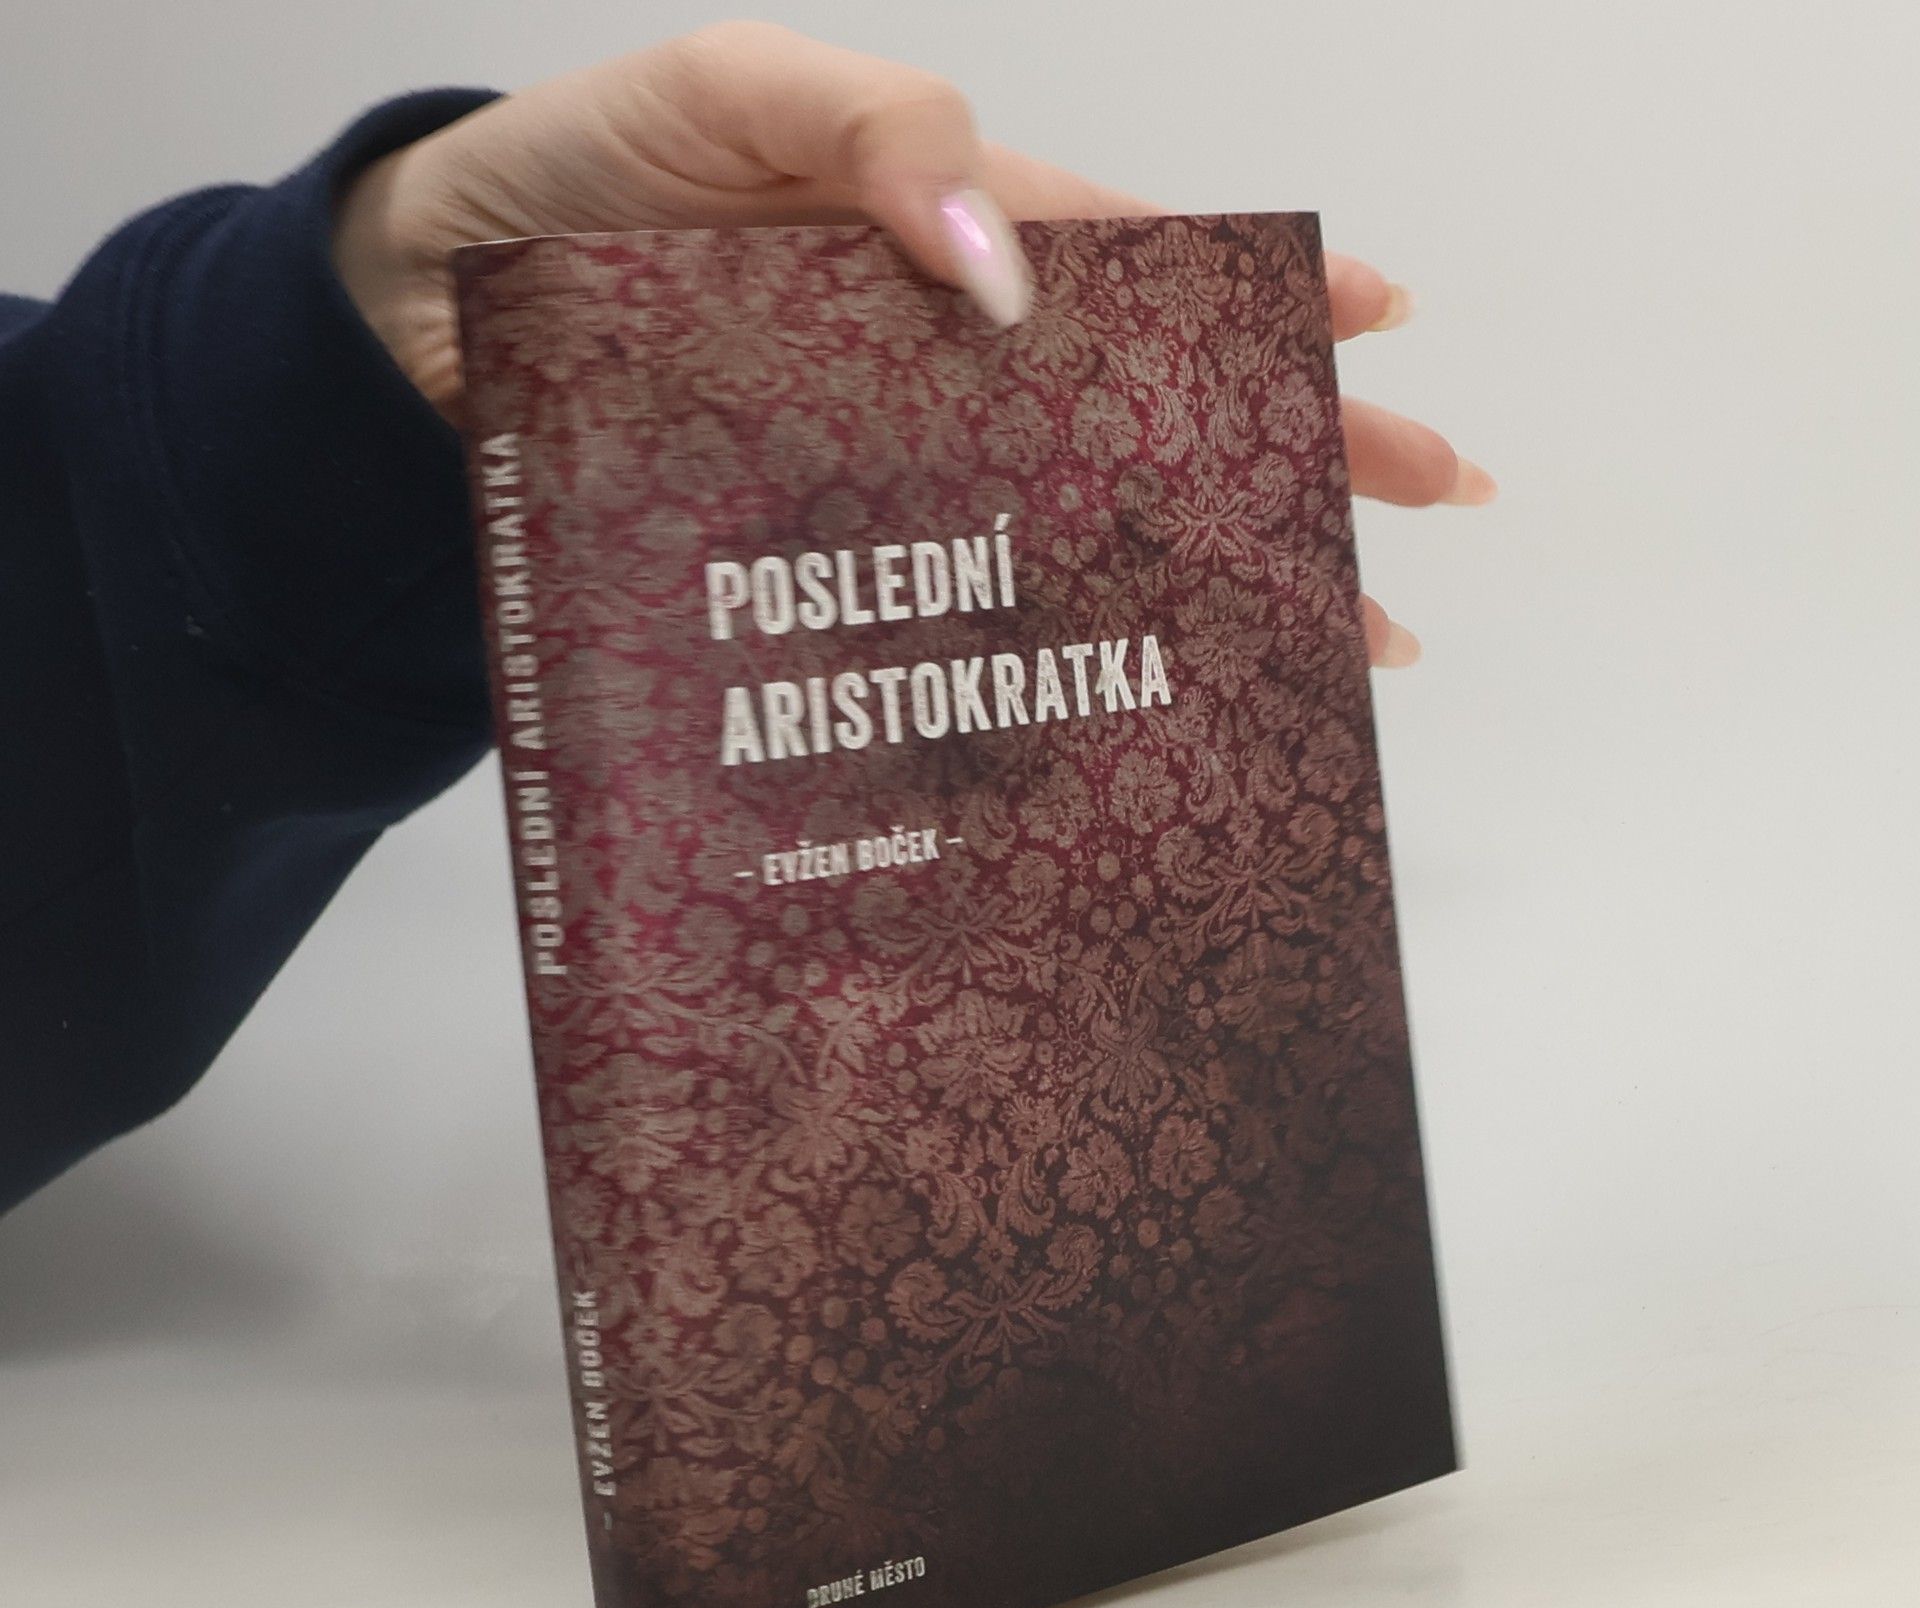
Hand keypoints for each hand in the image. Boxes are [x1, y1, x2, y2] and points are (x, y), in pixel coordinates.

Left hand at [334, 21, 1493, 666]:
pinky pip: (952, 614)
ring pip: (1076, 531)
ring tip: (1320, 645)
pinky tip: (1115, 715)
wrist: (425, 316)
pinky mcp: (821, 566)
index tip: (1388, 330)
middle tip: (1420, 519)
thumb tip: (1008, 277)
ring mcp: (890, 477)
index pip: (1143, 274)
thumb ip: (879, 135)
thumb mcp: (731, 91)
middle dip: (1294, 461)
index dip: (1266, 304)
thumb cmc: (576, 178)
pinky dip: (1038, 663)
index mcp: (945, 244)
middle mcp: (942, 371)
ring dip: (1199, 586)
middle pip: (1151, 415)